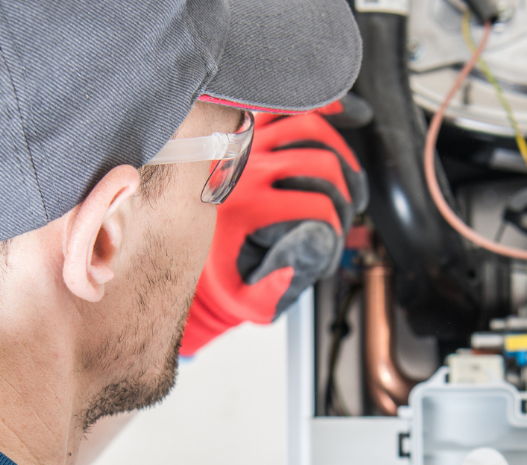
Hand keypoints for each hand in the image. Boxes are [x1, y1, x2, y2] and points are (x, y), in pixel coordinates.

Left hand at [180, 106, 366, 355]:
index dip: (337, 225)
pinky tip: (338, 116)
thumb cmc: (219, 269)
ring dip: (340, 151)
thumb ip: (276, 291)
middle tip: (346, 210)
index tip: (335, 237)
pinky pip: (286, 105)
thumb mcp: (244, 297)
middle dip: (344, 192)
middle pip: (320, 163)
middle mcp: (244, 169)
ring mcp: (245, 142)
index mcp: (245, 207)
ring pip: (310, 126)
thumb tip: (312, 255)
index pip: (316, 205)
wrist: (180, 245)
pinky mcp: (245, 127)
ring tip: (346, 178)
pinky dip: (317, 107)